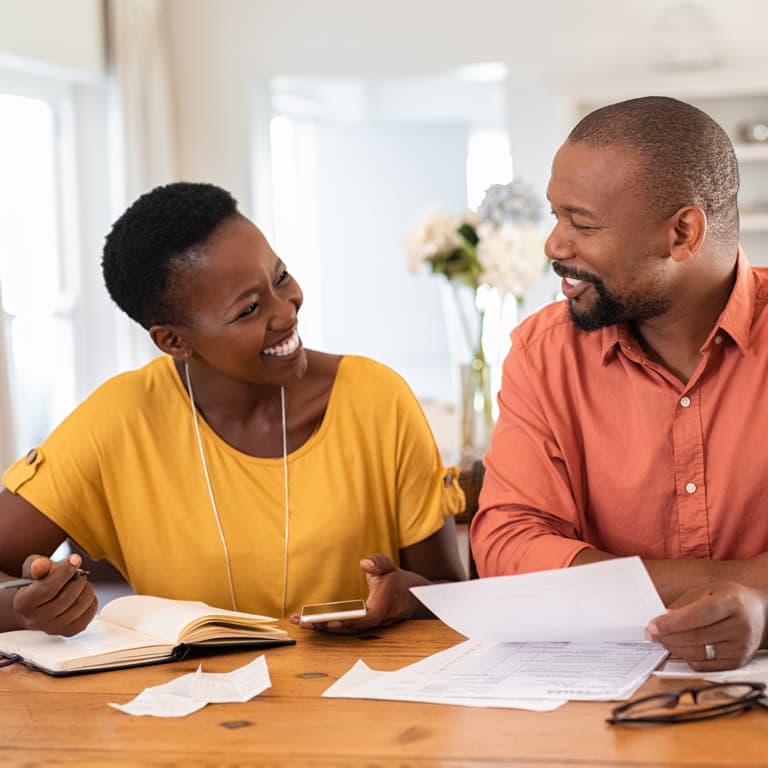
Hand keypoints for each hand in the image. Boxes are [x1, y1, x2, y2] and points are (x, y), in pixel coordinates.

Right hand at [12, 553, 97, 635]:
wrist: (37, 604)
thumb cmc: (36, 582)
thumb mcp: (33, 568)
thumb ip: (38, 565)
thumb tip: (39, 565)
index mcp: (23, 603)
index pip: (47, 589)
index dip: (64, 572)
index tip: (76, 559)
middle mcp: (35, 620)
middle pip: (66, 598)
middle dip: (78, 581)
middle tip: (79, 574)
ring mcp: (52, 628)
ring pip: (79, 606)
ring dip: (87, 590)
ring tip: (81, 584)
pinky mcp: (67, 632)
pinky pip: (88, 616)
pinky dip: (91, 602)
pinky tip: (84, 595)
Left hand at [289, 554, 423, 633]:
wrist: (410, 597)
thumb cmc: (397, 581)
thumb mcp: (389, 566)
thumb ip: (378, 563)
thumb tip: (364, 563)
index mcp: (382, 606)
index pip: (364, 617)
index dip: (348, 620)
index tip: (330, 621)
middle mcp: (374, 620)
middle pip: (348, 628)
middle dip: (324, 626)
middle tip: (302, 622)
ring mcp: (367, 626)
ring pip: (344, 630)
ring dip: (322, 627)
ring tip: (300, 622)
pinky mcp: (361, 626)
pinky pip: (344, 629)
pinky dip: (327, 627)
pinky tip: (312, 623)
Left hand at [645, 581, 767, 670]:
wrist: (762, 615)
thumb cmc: (731, 599)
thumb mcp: (710, 590)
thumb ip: (686, 603)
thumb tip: (663, 618)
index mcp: (731, 602)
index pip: (697, 616)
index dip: (672, 623)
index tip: (652, 626)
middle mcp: (739, 626)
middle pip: (695, 637)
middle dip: (667, 636)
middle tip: (650, 634)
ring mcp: (740, 647)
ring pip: (698, 653)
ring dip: (674, 648)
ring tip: (661, 640)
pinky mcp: (737, 662)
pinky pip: (705, 665)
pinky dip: (686, 657)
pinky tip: (677, 648)